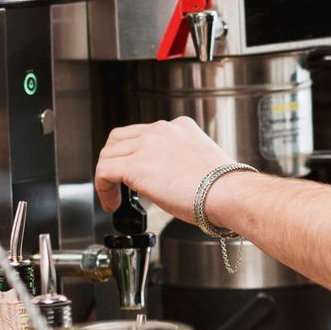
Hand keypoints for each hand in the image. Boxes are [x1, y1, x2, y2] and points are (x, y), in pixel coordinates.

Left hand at [95, 117, 237, 218]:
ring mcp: (147, 144)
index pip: (144, 133)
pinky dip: (103, 188)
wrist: (227, 192)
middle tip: (117, 182)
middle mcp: (161, 130)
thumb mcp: (200, 163)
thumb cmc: (222, 188)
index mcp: (179, 127)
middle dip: (114, 160)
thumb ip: (179, 162)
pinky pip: (104, 171)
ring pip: (108, 154)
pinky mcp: (135, 164)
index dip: (133, 153)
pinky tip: (112, 202)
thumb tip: (168, 180)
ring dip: (107, 176)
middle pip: (119, 138)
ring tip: (114, 197)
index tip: (135, 173)